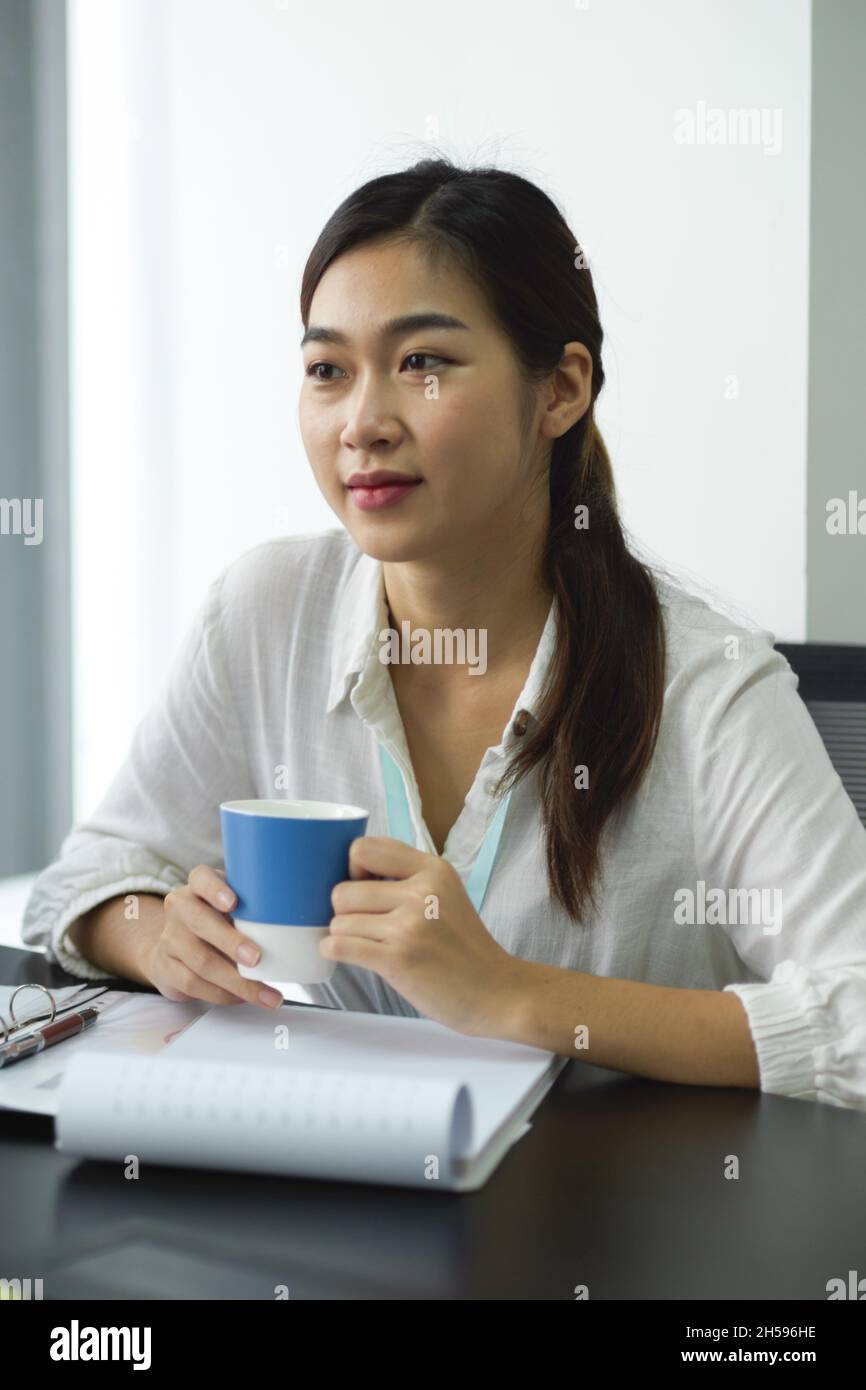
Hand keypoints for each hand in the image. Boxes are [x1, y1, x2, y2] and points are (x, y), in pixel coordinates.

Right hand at [141, 865, 282, 1009]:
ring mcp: (170, 938)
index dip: (215, 889)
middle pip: (201, 922)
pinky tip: (243, 998)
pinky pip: (194, 984)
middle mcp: (180, 907)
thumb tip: (303, 920)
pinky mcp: (165, 967)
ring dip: (236, 981)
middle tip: (257, 958)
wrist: (175, 947)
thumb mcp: (232, 906)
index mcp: (198, 886)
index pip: (201, 878)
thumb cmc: (218, 921)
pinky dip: (222, 994)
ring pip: (200, 961)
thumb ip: (255, 906)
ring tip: (266, 994)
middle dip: (230, 942)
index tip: (233, 902)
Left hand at [322, 837, 522, 1036]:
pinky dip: (335, 952)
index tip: (366, 890)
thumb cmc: (464, 946)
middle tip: (369, 928)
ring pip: (339, 921)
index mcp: (432, 870)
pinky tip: (352, 956)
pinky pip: (339, 946)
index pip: (362, 849)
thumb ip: (406, 876)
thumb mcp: (446, 893)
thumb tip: (349, 871)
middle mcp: (421, 892)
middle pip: (342, 891)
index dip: (353, 871)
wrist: (495, 991)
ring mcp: (409, 926)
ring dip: (345, 937)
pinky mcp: (397, 959)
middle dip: (346, 912)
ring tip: (372, 947)